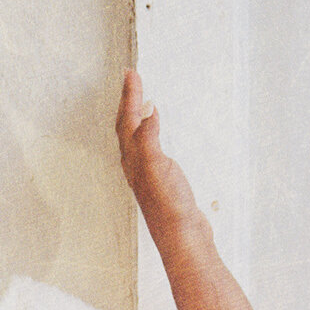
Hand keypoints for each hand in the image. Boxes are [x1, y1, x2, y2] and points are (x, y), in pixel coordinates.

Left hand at [116, 69, 202, 241]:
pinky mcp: (160, 181)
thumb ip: (149, 139)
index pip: (127, 121)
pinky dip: (151, 132)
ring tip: (140, 100)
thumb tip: (144, 110)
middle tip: (132, 78)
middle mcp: (136, 166)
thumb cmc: (170, 205)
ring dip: (135, 116)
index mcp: (134, 160)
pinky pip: (149, 147)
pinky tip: (157, 133)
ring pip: (135, 138)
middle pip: (126, 127)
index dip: (129, 96)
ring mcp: (147, 174)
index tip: (131, 72)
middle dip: (128, 102)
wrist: (182, 237)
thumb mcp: (159, 167)